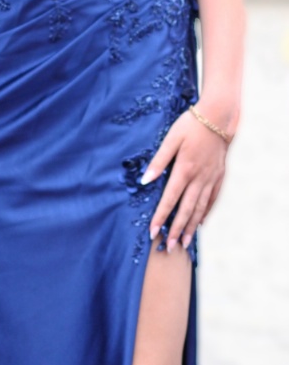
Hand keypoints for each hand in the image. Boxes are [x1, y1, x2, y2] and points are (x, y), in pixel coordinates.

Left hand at [141, 103, 230, 251]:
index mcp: (184, 170)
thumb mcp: (170, 139)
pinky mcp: (219, 176)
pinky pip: (212, 199)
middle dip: (176, 229)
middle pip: (186, 209)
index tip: (153, 232)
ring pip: (200, 208)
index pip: (170, 199)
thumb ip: (158, 161)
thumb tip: (144, 181)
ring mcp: (211, 178)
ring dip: (191, 227)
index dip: (161, 217)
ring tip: (184, 243)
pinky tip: (200, 223)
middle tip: (170, 247)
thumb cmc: (190, 125)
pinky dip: (205, 213)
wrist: (219, 117)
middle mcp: (199, 178)